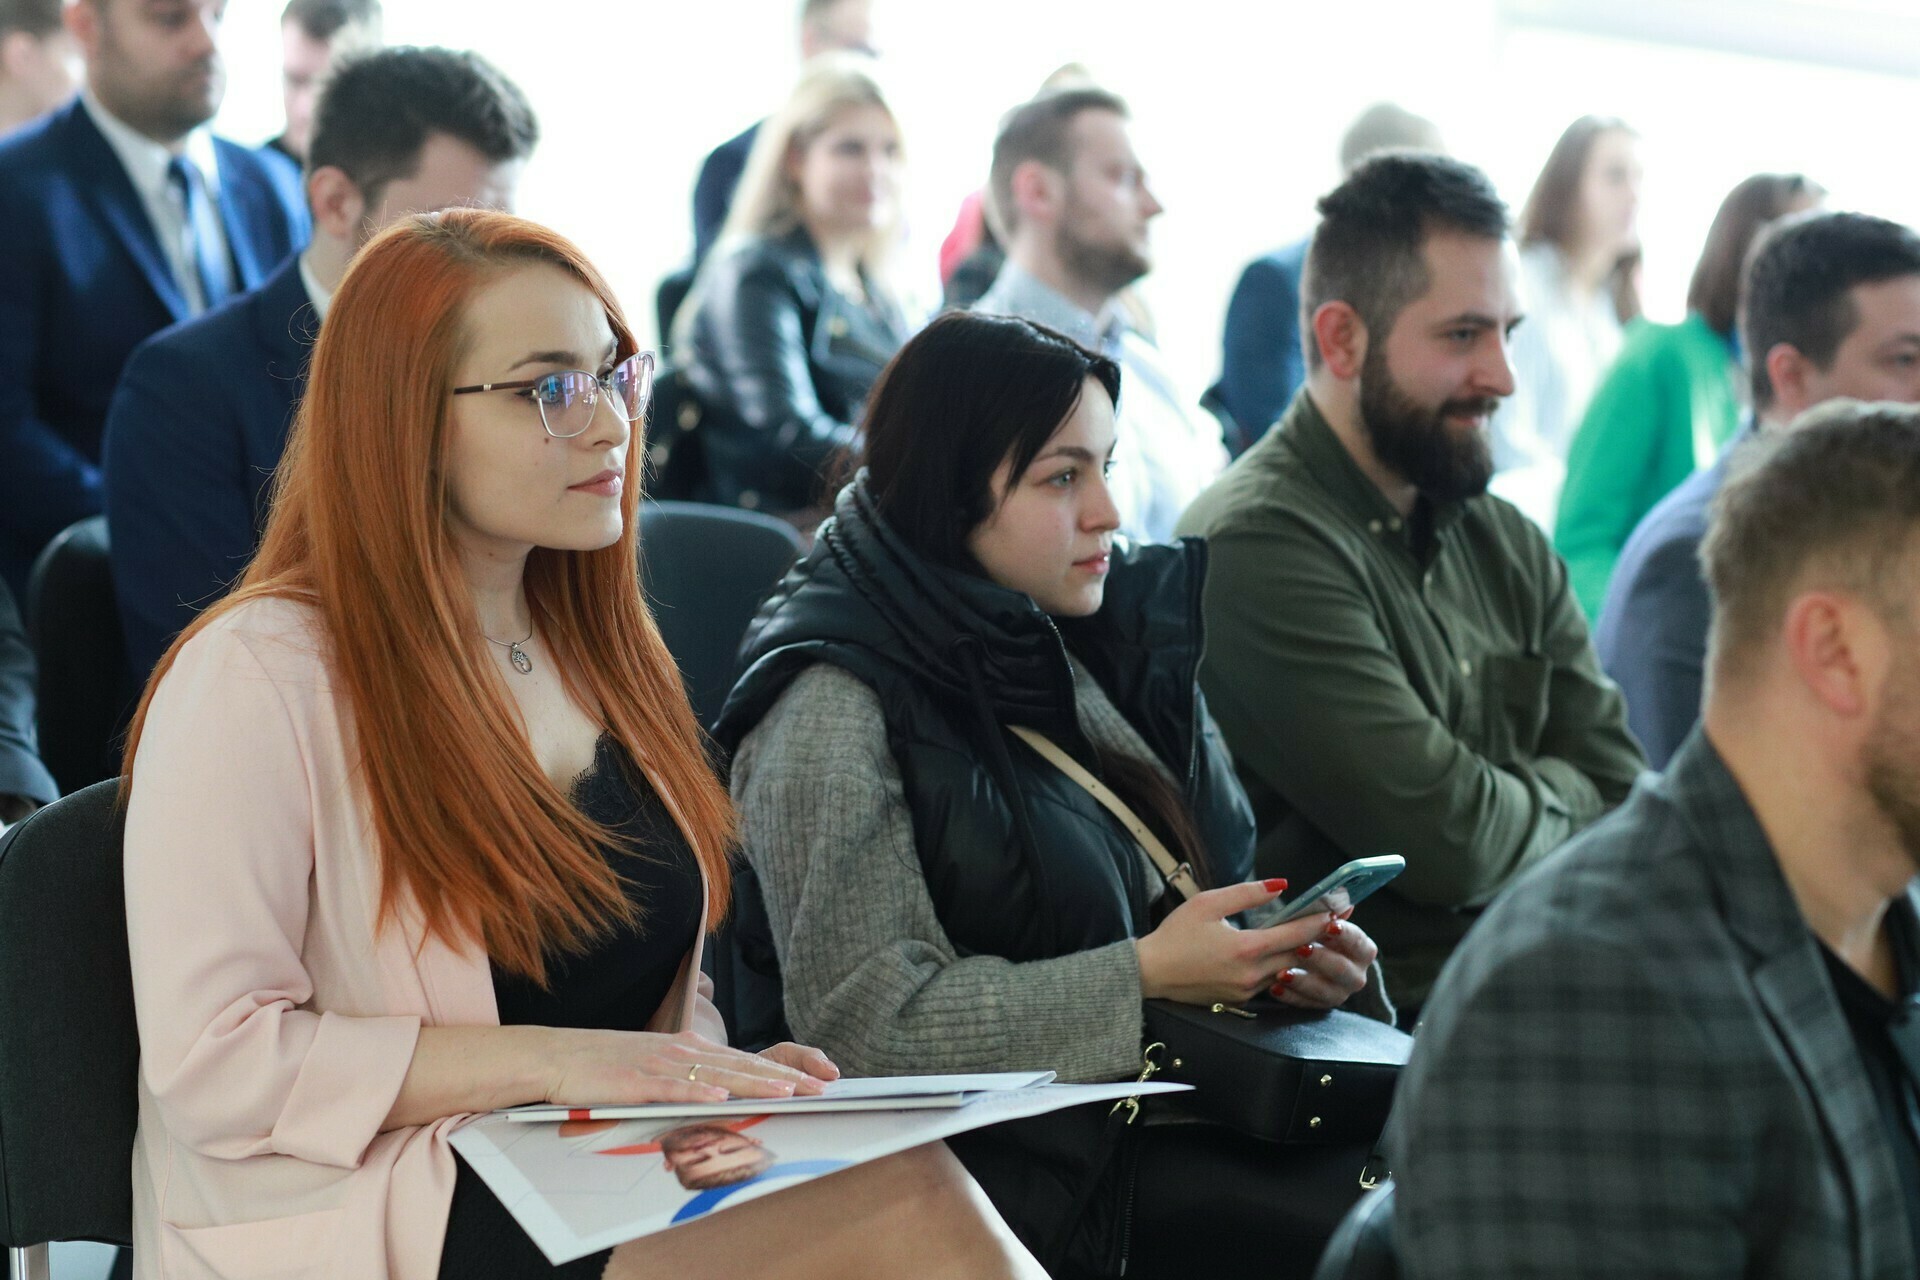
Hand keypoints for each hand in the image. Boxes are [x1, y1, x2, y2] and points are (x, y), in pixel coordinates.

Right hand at [544, 1028, 831, 1105]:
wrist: (559, 1056)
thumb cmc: (607, 1066)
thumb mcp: (656, 1066)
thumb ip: (689, 1078)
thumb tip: (722, 1094)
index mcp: (689, 1050)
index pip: (746, 1061)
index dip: (783, 1071)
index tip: (817, 1082)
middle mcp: (682, 1053)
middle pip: (742, 1066)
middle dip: (784, 1079)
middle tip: (820, 1089)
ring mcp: (661, 1065)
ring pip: (717, 1075)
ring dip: (754, 1083)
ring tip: (787, 1091)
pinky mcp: (637, 1081)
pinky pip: (673, 1088)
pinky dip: (699, 1091)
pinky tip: (721, 1097)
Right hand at [1135, 879, 1344, 1005]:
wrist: (1150, 974)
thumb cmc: (1174, 936)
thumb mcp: (1207, 904)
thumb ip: (1247, 894)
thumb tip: (1280, 885)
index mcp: (1245, 948)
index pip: (1295, 933)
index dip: (1320, 921)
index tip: (1339, 910)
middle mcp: (1251, 974)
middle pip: (1298, 954)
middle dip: (1319, 937)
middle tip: (1338, 921)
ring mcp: (1246, 990)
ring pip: (1286, 970)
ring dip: (1302, 954)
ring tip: (1318, 937)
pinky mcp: (1239, 1001)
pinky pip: (1270, 982)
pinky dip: (1282, 968)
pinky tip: (1288, 956)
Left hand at [1267, 909, 1376, 1009]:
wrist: (1291, 957)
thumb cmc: (1308, 931)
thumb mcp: (1315, 920)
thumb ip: (1328, 911)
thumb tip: (1341, 894)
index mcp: (1361, 949)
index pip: (1360, 943)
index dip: (1346, 934)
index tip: (1329, 925)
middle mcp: (1355, 973)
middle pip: (1343, 970)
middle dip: (1321, 958)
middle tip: (1301, 949)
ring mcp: (1338, 992)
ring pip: (1326, 992)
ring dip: (1304, 981)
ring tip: (1282, 973)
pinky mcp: (1318, 1005)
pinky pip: (1306, 1004)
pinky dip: (1291, 996)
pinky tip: (1274, 987)